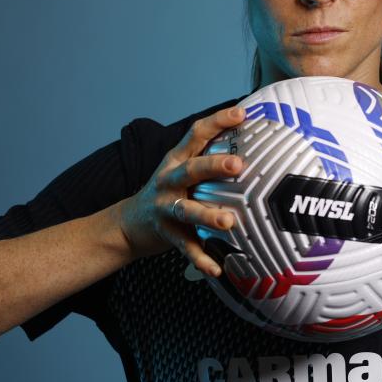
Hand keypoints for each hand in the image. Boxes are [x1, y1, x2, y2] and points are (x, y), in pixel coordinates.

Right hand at [119, 105, 245, 274]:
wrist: (129, 223)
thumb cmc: (169, 192)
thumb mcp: (182, 169)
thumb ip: (208, 158)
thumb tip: (252, 146)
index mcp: (177, 159)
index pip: (196, 134)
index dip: (218, 121)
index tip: (241, 113)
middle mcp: (169, 180)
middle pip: (191, 169)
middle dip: (214, 166)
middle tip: (237, 165)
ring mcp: (165, 207)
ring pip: (187, 210)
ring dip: (207, 215)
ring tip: (228, 222)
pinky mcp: (166, 233)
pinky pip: (186, 246)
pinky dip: (201, 258)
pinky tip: (216, 268)